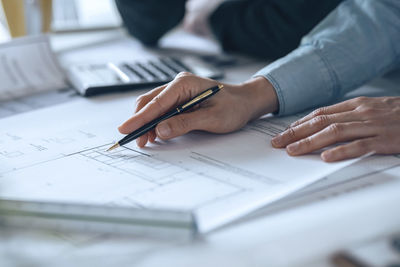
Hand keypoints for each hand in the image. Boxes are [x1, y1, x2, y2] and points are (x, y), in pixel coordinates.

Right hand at [118, 72, 277, 146]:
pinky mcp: (180, 100)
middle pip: (150, 103)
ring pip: (154, 107)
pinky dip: (156, 122)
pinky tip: (155, 134)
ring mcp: (178, 92)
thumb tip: (161, 130)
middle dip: (140, 122)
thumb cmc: (233, 107)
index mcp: (184, 84)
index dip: (139, 118)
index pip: (156, 103)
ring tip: (144, 141)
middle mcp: (178, 85)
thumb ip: (185, 123)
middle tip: (135, 140)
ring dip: (147, 124)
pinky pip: (163, 110)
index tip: (125, 129)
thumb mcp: (212, 118)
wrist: (246, 102)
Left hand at [271, 96, 399, 161]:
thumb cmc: (399, 114)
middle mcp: (361, 113)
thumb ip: (350, 116)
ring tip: (292, 150)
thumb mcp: (372, 109)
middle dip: (296, 133)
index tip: (284, 132)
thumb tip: (325, 124)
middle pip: (321, 122)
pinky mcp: (385, 140)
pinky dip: (342, 151)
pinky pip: (360, 145)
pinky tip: (326, 157)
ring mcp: (373, 126)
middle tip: (277, 143)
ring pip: (335, 132)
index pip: (320, 113)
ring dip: (310, 142)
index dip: (300, 123)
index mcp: (356, 105)